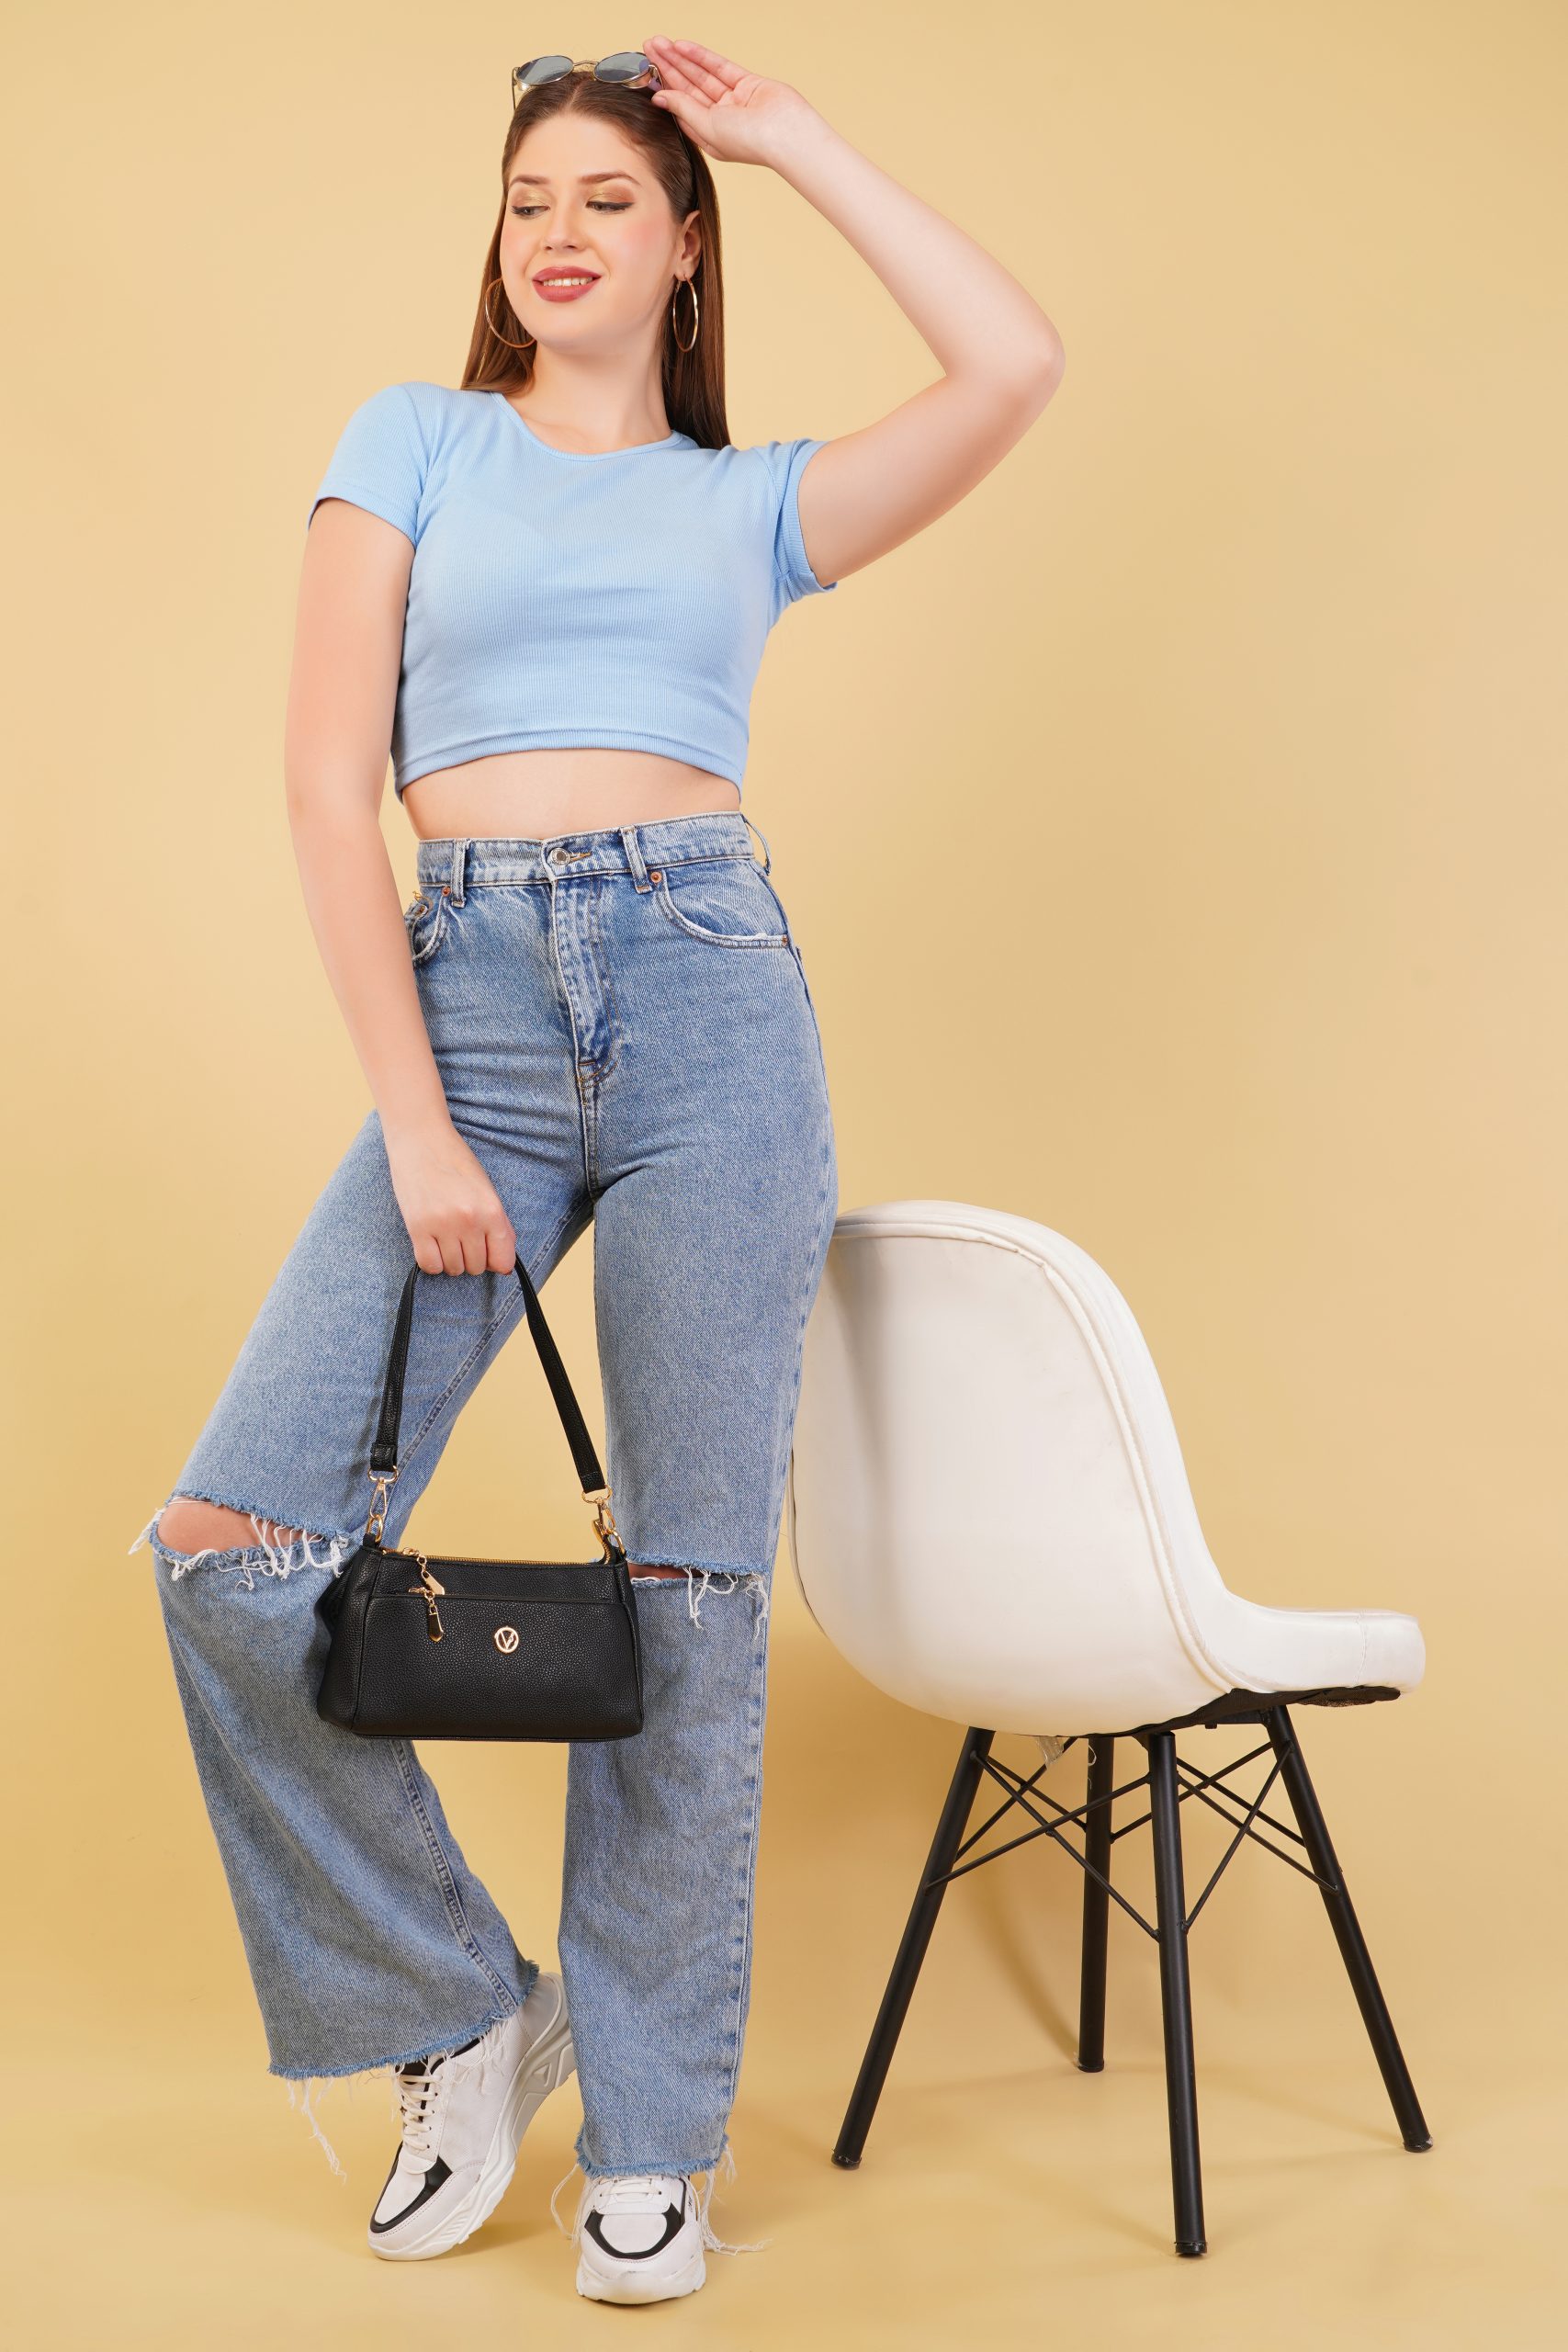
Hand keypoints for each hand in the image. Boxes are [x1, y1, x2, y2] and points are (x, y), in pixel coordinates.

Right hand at [383, 1118, 517, 1276]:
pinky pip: (429, 1265)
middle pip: (477, 1266)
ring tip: (446, 1239)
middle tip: (463, 1239)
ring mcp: (442, 1225)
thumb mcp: (486, 1189)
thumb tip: (502, 1262)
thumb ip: (498, 1224)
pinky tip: (432, 1246)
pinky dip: (433, 1262)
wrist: (421, 1139)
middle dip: (472, 1258)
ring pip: (453, 1268)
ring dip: (451, 1260)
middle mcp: (470, 1220)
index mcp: (491, 1209)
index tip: (488, 1256)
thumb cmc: (455, 1162)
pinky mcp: (417, 1227)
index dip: (497, 1262)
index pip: (503, 1260)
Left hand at [642, 35, 819, 167]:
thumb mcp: (707, 126)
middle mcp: (721, 118)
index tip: (647, 72)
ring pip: (701, 75)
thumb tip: (660, 96)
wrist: (786, 134)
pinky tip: (682, 47)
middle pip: (688, 88)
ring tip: (660, 43)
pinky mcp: (748, 84)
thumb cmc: (750, 142)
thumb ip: (683, 108)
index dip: (664, 88)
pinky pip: (719, 67)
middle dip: (668, 67)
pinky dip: (701, 56)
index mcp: (710, 135)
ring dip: (680, 58)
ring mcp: (735, 100)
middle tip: (649, 48)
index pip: (681, 107)